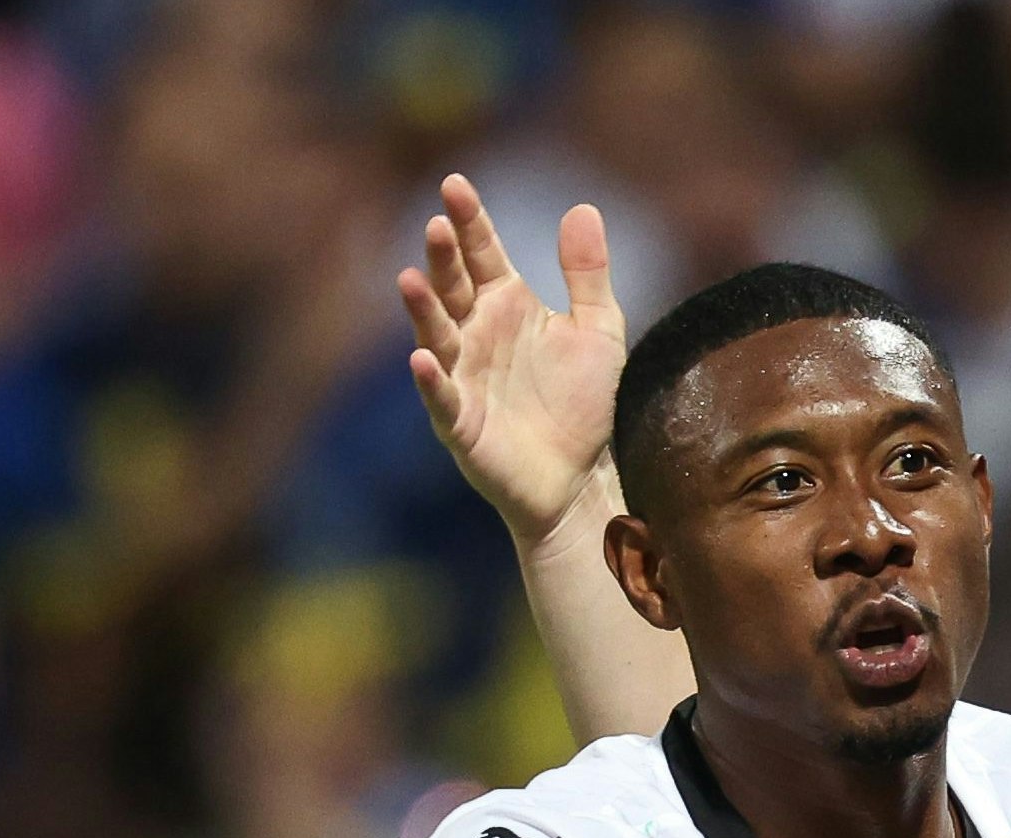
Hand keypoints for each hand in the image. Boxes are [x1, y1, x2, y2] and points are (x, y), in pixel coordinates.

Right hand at [399, 176, 627, 542]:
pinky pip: (441, 399)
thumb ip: (588, 274)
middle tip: (437, 224)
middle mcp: (476, 334)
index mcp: (506, 305)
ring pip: (436, 335)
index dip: (469, 221)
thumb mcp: (599, 332)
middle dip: (443, 257)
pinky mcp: (460, 423)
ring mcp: (462, 377)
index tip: (456, 185)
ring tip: (411, 279)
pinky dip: (430, 380)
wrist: (582, 479)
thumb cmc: (584, 404)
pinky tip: (420, 358)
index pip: (481, 254)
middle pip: (453, 286)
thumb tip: (582, 207)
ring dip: (422, 309)